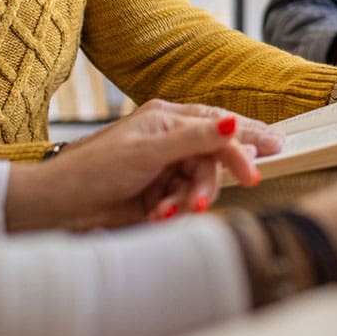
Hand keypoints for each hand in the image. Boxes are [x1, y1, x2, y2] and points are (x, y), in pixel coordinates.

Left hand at [6, 100, 284, 231]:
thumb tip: (233, 125)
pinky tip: (156, 216)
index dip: (249, 136)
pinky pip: (184, 202)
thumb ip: (196, 139)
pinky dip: (173, 211)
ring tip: (165, 213)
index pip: (220, 125)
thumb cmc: (95, 168)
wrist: (61, 205)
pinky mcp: (161, 194)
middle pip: (213, 159)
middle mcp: (171, 140)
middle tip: (200, 203)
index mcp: (169, 118)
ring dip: (185, 201)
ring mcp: (167, 168)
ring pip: (200, 184)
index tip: (275, 148)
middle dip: (207, 183)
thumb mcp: (149, 151)